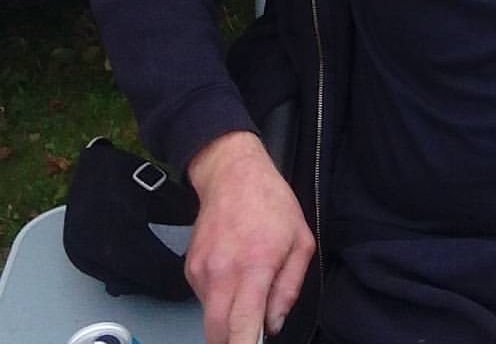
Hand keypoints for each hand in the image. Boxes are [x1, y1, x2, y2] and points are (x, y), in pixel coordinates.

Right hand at [186, 131, 314, 343]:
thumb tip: (273, 324)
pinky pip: (204, 298)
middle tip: (252, 327)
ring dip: (228, 316)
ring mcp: (201, 271)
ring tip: (248, 282)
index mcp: (254, 267)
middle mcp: (222, 273)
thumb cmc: (272, 203)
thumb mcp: (300, 240)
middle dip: (234, 340)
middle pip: (217, 333)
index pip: (241, 325)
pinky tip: (234, 270)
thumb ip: (289, 287)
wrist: (233, 174)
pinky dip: (219, 297)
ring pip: (210, 317)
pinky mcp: (189, 269)